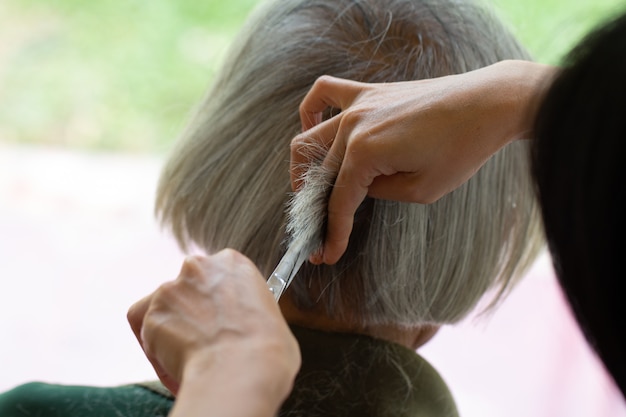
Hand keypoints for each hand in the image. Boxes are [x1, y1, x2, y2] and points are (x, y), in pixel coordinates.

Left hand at [127, 250, 299, 411]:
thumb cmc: (266, 350)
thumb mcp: (271, 317)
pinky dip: (155, 347)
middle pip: (187, 287)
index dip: (216, 301)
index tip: (220, 319)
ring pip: (163, 307)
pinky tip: (174, 362)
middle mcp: (199, 267)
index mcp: (233, 263)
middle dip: (191, 312)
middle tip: (204, 339)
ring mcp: (171, 289)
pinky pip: (146, 330)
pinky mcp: (151, 314)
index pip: (215, 275)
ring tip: (189, 358)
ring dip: (173, 330)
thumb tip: (245, 329)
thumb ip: (249, 311)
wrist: (242, 369)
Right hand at [290, 60, 554, 263]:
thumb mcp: (422, 190)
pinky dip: (309, 109)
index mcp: (365, 152)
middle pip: (320, 174)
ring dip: (303, 167)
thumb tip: (359, 188)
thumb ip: (380, 192)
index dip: (333, 233)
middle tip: (318, 231)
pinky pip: (324, 91)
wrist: (487, 104)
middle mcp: (353, 126)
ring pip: (309, 137)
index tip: (328, 255)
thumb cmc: (462, 149)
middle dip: (314, 210)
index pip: (339, 202)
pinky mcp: (368, 92)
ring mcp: (358, 104)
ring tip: (307, 189)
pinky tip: (310, 125)